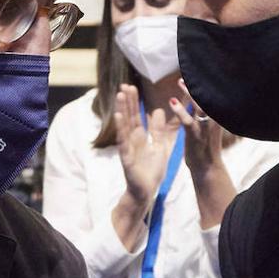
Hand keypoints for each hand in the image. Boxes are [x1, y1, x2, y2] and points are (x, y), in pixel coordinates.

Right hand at [112, 84, 171, 204]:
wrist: (146, 192)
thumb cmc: (151, 171)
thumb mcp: (160, 146)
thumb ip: (158, 130)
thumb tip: (157, 110)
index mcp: (140, 137)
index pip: (136, 116)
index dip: (134, 102)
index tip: (132, 86)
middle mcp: (132, 140)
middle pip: (129, 117)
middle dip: (127, 102)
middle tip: (124, 85)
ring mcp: (128, 148)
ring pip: (124, 126)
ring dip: (122, 110)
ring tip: (120, 96)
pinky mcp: (127, 158)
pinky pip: (123, 142)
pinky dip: (121, 129)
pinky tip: (118, 117)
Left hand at [168, 78, 224, 177]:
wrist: (207, 170)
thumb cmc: (205, 149)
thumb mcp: (206, 129)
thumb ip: (203, 115)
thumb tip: (198, 103)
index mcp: (216, 117)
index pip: (211, 96)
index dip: (205, 84)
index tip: (198, 71)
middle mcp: (213, 120)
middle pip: (207, 97)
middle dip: (199, 84)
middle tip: (191, 70)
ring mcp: (205, 128)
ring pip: (199, 106)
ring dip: (189, 93)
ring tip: (180, 81)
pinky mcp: (195, 136)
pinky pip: (188, 121)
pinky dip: (180, 110)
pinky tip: (171, 101)